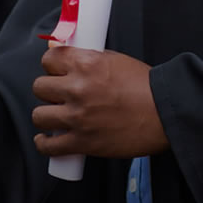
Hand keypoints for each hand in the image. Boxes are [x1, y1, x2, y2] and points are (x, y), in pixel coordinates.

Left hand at [31, 46, 168, 158]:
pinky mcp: (82, 142)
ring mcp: (78, 117)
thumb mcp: (116, 60)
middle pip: (39, 86)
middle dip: (48, 90)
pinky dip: (45, 144)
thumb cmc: (144, 86)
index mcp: (87, 64)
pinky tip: (47, 140)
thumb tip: (64, 56)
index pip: (49, 59)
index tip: (56, 71)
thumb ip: (89, 58)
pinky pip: (49, 146)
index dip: (51, 65)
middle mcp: (78, 89)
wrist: (163, 112)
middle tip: (58, 94)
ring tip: (55, 117)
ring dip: (46, 116)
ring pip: (39, 116)